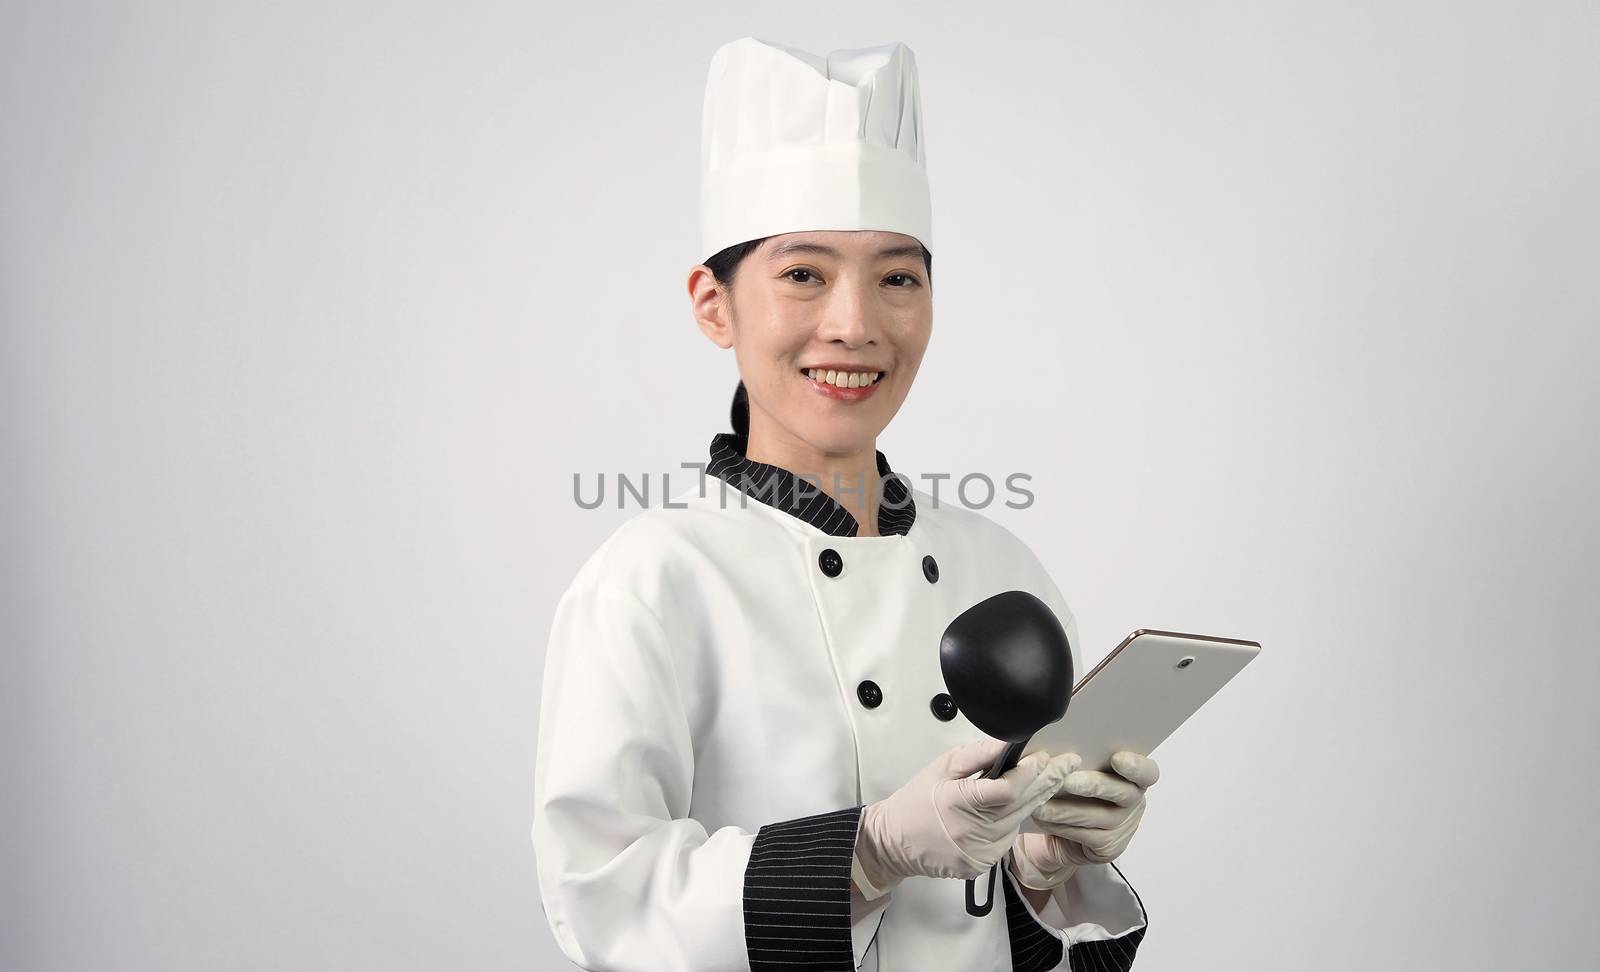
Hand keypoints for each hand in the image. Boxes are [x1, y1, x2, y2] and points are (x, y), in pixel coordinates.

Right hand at [853, 738, 1069, 896]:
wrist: (893, 843)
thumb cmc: (914, 801)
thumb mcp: (941, 767)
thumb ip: (976, 755)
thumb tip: (1007, 743)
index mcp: (960, 803)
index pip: (1007, 789)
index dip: (1030, 772)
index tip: (1043, 757)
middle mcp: (973, 832)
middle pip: (1022, 805)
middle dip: (1047, 781)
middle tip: (1068, 764)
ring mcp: (979, 852)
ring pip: (1017, 822)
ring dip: (1032, 801)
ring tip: (1046, 780)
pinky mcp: (981, 865)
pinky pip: (1006, 839)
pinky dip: (1012, 821)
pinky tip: (1012, 808)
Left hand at [1010, 751, 1158, 889]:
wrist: (1058, 830)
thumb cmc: (1069, 791)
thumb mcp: (1077, 770)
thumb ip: (1079, 760)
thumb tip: (1058, 747)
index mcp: (1133, 777)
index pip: (1147, 771)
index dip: (1136, 766)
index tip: (1117, 758)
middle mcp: (1134, 802)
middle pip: (1123, 793)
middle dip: (1093, 785)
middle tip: (1067, 781)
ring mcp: (1123, 827)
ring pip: (1098, 817)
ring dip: (1067, 809)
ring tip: (1041, 802)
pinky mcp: (1108, 847)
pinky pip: (1084, 835)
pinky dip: (1060, 825)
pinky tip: (1042, 817)